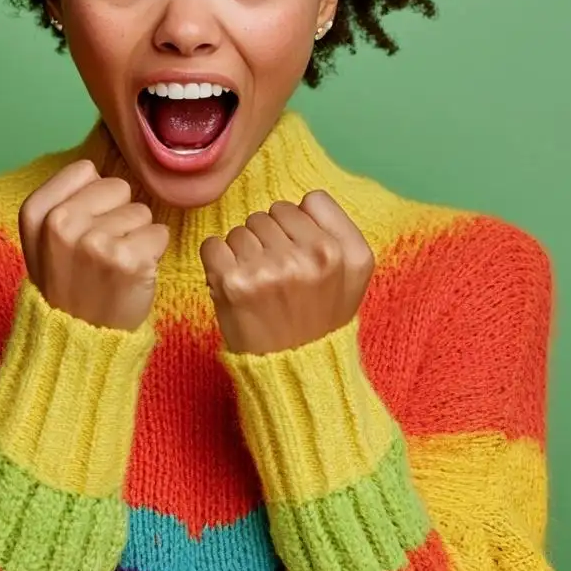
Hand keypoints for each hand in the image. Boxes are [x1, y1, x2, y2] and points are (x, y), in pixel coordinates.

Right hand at [17, 159, 169, 331]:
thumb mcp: (45, 242)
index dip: (93, 199)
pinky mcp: (129, 260)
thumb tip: (95, 167)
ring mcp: (94, 243)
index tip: (81, 230)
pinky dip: (152, 254)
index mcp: (37, 215)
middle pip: (118, 187)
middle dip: (117, 216)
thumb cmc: (71, 285)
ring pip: (142, 212)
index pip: (85, 170)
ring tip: (113, 269)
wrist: (78, 343)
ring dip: (135, 238)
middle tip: (99, 255)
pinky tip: (131, 277)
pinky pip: (160, 233)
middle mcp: (61, 225)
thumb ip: (64, 201)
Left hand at [200, 191, 374, 355]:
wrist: (294, 371)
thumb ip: (340, 226)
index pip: (308, 200)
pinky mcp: (233, 284)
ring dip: (243, 251)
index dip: (299, 224)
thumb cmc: (322, 318)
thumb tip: (304, 200)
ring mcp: (269, 269)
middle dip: (268, 238)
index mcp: (340, 250)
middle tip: (274, 273)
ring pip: (242, 229)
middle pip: (271, 214)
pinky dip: (216, 261)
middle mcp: (308, 256)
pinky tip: (231, 282)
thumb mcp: (357, 271)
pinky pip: (213, 245)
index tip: (297, 248)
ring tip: (256, 282)